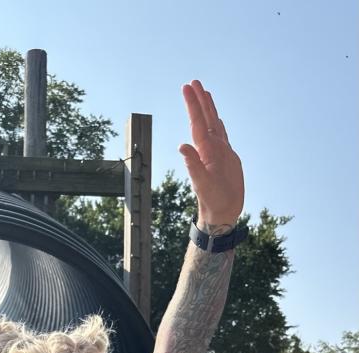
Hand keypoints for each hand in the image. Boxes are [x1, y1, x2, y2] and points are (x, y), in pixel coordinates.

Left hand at [178, 80, 243, 228]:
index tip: (188, 88)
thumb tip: (182, 147)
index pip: (197, 123)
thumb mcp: (202, 184)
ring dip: (208, 108)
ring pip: (213, 124)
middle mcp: (210, 148)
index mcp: (204, 151)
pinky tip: (216, 117)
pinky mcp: (227, 157)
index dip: (193, 105)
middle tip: (193, 82)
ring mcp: (218, 151)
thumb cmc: (212, 201)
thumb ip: (193, 165)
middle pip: (204, 119)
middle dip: (199, 101)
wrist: (222, 212)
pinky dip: (219, 123)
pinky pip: (222, 135)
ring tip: (204, 92)